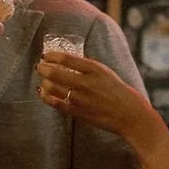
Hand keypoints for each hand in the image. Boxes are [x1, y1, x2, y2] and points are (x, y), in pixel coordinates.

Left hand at [37, 49, 154, 142]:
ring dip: (44, 83)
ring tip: (42, 80)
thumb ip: (88, 68)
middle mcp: (87, 83)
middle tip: (39, 66)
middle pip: (56, 73)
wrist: (129, 114)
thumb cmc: (118, 91)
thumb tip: (69, 62)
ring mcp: (82, 98)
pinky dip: (47, 98)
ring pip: (54, 89)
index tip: (46, 55)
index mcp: (95, 69)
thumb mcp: (106, 73)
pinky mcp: (79, 112)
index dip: (52, 56)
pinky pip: (57, 103)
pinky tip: (43, 93)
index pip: (67, 59)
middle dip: (44, 69)